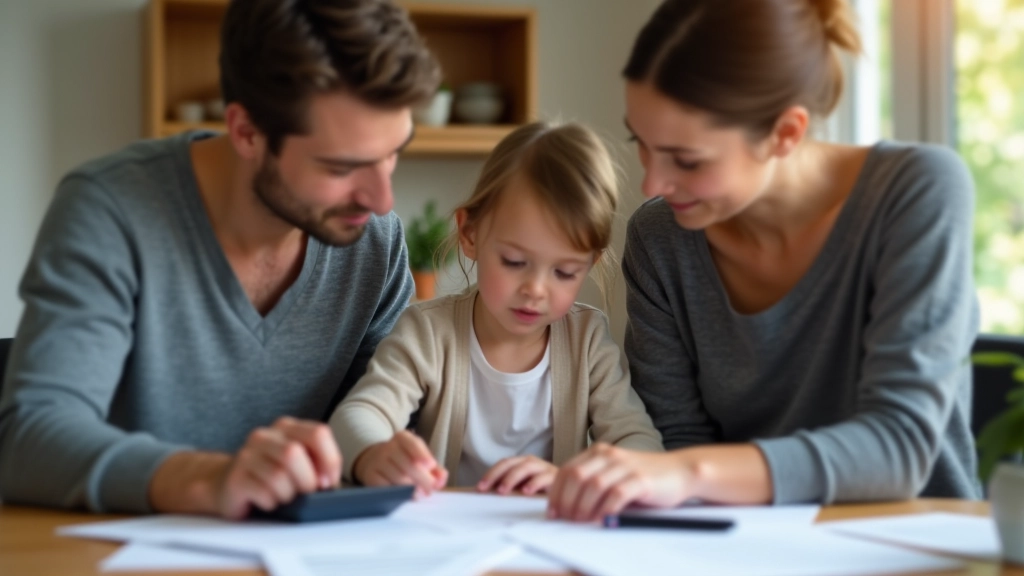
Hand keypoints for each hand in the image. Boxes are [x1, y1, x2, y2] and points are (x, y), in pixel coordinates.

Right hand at [149, 416, 342, 519]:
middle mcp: (265, 436)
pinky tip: (268, 501)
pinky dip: (272, 502)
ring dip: (288, 494)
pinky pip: (263, 492)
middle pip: (294, 453)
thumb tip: (330, 481)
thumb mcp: (299, 466)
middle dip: (307, 480)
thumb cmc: (271, 478)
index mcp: (286, 427)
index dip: (329, 460)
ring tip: (283, 497)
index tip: (328, 481)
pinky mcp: (235, 477)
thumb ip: (318, 465)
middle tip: (304, 493)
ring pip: (279, 475)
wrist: (227, 487)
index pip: (318, 433)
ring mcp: (246, 454)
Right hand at [354, 430, 446, 497]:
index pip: (413, 444)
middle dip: (423, 479)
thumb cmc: (403, 459)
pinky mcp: (370, 475)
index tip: (431, 465)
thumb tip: (442, 479)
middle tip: (430, 489)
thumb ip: (435, 468)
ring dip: (412, 488)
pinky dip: (397, 493)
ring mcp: (378, 461)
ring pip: (398, 477)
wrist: (375, 459)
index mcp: (403, 438)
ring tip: (420, 494)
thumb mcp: (419, 457)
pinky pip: (386, 487)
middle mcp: (388, 447)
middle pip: (408, 464)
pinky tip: (405, 495)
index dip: (423, 455)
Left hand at [477, 455, 557, 495]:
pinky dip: (534, 483)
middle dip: (496, 475)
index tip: (480, 488)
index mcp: (523, 463)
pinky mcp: (556, 477)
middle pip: (511, 464)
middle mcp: (532, 463)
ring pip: (525, 467)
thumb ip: (511, 489)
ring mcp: (544, 468)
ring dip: (512, 478)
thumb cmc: (544, 492)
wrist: (572, 491)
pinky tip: (526, 492)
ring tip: (502, 490)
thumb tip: (488, 495)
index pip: (503, 464)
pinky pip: (544, 478)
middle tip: (485, 488)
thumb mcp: (524, 488)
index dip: (491, 474)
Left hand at [546, 443, 694, 522]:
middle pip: (575, 477)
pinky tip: (602, 520)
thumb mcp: (614, 474)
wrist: (680, 471)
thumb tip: (566, 506)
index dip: (556, 492)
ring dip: (583, 507)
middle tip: (566, 519)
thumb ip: (592, 482)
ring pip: (593, 486)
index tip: (553, 511)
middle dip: (566, 501)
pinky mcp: (640, 479)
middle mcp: (609, 455)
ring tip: (582, 522)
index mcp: (599, 452)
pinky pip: (616, 495)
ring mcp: (625, 466)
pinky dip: (605, 509)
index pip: (567, 470)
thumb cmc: (644, 477)